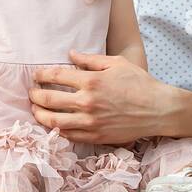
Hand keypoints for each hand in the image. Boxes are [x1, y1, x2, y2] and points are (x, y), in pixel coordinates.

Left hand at [29, 50, 178, 144]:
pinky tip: (53, 124)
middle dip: (35, 95)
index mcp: (91, 81)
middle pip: (49, 100)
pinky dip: (56, 130)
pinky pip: (68, 136)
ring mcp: (90, 122)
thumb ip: (91, 59)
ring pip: (54, 121)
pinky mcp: (95, 137)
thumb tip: (71, 54)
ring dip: (40, 115)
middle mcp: (87, 102)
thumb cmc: (140, 84)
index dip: (41, 75)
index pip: (56, 76)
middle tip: (31, 93)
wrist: (159, 110)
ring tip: (35, 110)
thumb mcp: (117, 64)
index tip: (36, 75)